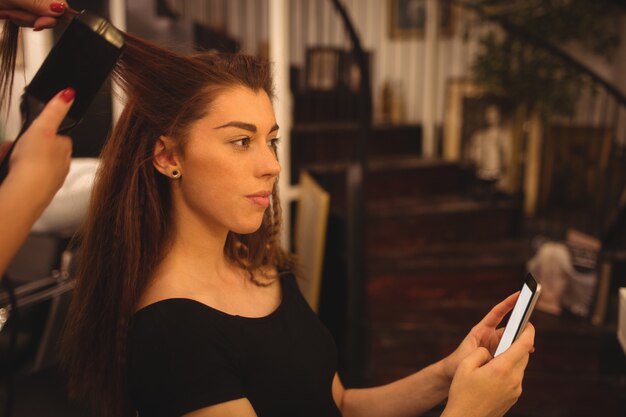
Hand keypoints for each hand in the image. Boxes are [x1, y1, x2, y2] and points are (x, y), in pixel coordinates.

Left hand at [0, 0, 68, 28]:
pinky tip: (6, 12)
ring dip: (20, 18)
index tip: (39, 23)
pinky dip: (16, 17)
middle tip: (13, 13)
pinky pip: (26, 17)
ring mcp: (29, 1)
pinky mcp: (22, 6)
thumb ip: (38, 2)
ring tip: (6, 11)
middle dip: (31, 17)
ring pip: (37, 17)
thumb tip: (61, 7)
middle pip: (49, 13)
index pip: (60, 4)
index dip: (52, 16)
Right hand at [8, 87, 73, 204]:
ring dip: (15, 159)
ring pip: (29, 165)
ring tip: (8, 157)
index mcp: (65, 151)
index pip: (57, 138)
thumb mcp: (42, 128)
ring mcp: (48, 181)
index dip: (40, 133)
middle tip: (13, 147)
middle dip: (24, 147)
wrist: (25, 193)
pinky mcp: (35, 193)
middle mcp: (60, 168)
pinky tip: (7, 171)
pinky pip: (22, 178)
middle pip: (39, 151)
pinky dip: (13, 172)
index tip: (30, 133)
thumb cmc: (35, 162)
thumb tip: (68, 94)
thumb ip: (54, 111)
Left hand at [442, 293, 522, 379]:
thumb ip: (482, 354)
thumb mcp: (470, 355)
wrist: (453, 373)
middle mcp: (490, 335)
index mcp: (481, 330)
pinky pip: (511, 351)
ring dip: (520, 342)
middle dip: (520, 326)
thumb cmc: (458, 362)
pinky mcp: (499, 355)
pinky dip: (519, 352)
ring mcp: (495, 345)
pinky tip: (527, 354)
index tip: (519, 294)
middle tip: (531, 327)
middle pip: (509, 328)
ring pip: (512, 341)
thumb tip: (497, 355)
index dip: (508, 303)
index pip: (497, 313)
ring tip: (530, 346)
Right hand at [443, 324, 534, 416]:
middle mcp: (514, 380)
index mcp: (502, 369)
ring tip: (495, 358)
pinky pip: (515, 378)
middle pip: (524, 355)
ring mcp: (515, 390)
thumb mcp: (466, 366)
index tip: (527, 323)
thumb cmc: (462, 393)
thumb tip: (489, 351)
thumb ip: (481, 352)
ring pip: (520, 367)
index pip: (524, 345)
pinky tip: (493, 374)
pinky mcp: (513, 398)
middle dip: (518, 344)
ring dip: (512, 359)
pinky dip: (508, 371)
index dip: (528, 331)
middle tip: (508, 337)